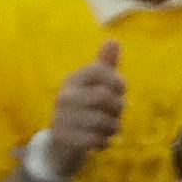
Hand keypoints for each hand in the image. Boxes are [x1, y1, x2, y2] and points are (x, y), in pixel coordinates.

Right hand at [47, 40, 125, 180]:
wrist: (62, 141)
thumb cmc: (86, 108)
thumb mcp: (95, 85)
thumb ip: (105, 64)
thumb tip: (113, 40)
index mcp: (73, 79)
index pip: (99, 70)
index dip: (117, 81)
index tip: (120, 90)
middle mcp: (64, 96)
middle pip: (104, 97)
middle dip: (118, 107)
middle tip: (115, 113)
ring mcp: (61, 117)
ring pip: (102, 121)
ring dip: (113, 127)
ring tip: (109, 128)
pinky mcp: (62, 137)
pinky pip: (94, 139)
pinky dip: (104, 142)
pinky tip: (101, 140)